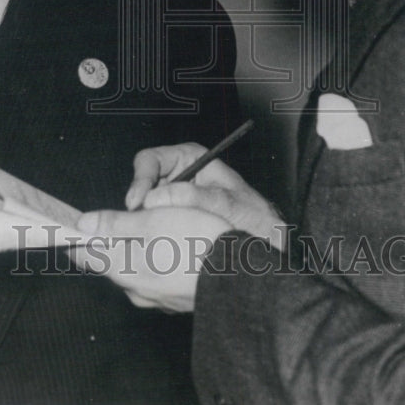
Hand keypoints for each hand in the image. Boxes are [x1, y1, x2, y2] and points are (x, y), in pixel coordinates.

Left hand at [74, 206, 229, 311]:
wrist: (241, 274)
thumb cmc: (196, 241)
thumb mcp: (151, 220)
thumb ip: (114, 223)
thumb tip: (84, 223)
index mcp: (123, 269)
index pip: (85, 255)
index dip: (76, 236)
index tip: (71, 223)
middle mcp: (136, 289)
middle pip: (111, 260)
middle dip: (112, 239)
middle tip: (119, 216)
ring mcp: (158, 297)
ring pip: (136, 267)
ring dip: (138, 248)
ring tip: (152, 226)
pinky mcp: (177, 298)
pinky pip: (158, 276)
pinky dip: (158, 259)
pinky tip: (173, 245)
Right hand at [125, 143, 287, 252]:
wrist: (266, 241)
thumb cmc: (253, 216)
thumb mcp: (229, 203)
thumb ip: (197, 198)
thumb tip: (156, 198)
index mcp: (190, 158)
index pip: (150, 160)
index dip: (140, 179)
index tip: (138, 202)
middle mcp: (178, 176)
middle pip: (141, 185)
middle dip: (139, 205)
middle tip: (139, 225)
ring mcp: (172, 200)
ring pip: (144, 209)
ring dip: (146, 222)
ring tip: (156, 238)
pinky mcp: (170, 222)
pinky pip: (152, 225)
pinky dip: (153, 235)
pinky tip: (162, 246)